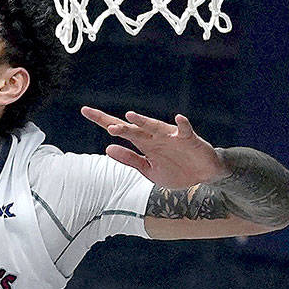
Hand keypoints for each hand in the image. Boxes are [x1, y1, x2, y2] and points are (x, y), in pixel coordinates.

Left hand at [80, 106, 227, 188]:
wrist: (203, 177)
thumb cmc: (176, 171)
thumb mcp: (148, 170)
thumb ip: (129, 159)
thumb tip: (107, 148)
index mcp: (144, 144)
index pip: (120, 130)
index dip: (102, 121)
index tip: (84, 111)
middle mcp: (155, 137)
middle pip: (134, 128)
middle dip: (120, 126)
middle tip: (107, 126)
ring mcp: (172, 137)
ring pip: (155, 127)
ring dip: (144, 122)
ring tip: (130, 116)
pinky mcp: (189, 140)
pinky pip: (185, 130)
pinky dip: (182, 125)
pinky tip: (178, 118)